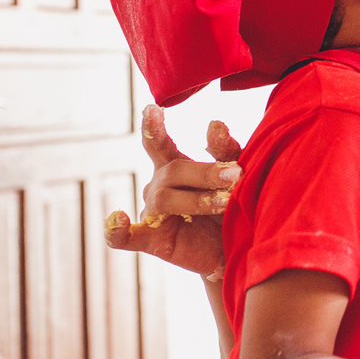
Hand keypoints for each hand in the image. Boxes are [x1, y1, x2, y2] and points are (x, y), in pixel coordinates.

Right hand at [104, 105, 238, 277]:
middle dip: (206, 172)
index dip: (153, 128)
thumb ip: (227, 152)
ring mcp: (153, 213)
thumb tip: (214, 124)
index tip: (153, 109)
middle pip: (173, 170)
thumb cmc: (237, 208)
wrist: (242, 249)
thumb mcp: (238, 177)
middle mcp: (159, 186)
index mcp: (176, 167)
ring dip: (196, 199)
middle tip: (237, 175)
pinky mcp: (152, 241)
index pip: (159, 144)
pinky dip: (118, 229)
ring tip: (226, 202)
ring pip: (163, 198)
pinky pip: (126, 237)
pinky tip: (117, 218)